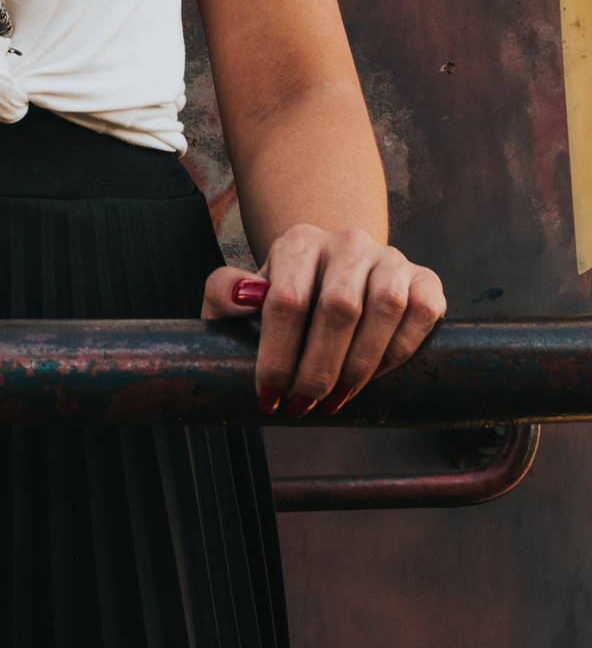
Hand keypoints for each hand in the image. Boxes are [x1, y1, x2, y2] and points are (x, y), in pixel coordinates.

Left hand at [201, 226, 446, 416]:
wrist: (333, 277)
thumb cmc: (283, 298)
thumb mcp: (240, 296)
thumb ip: (223, 292)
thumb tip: (246, 298)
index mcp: (299, 242)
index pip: (288, 300)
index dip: (278, 356)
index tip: (269, 396)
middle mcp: (348, 241)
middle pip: (338, 307)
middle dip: (319, 369)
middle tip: (304, 405)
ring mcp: (389, 257)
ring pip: (385, 306)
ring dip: (361, 363)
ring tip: (337, 397)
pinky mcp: (424, 278)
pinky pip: (422, 310)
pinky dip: (401, 349)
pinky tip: (375, 373)